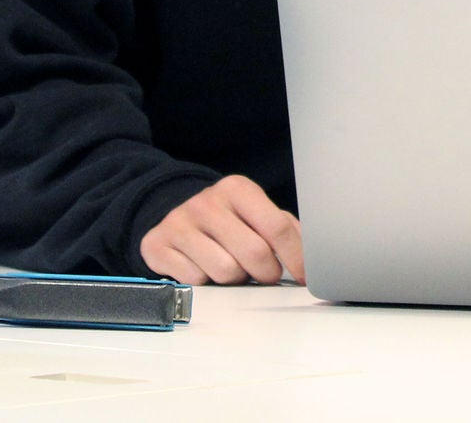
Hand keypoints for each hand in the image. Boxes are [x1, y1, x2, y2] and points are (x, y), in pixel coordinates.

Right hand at [140, 175, 304, 284]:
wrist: (174, 214)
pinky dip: (205, 282)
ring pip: (225, 272)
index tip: (304, 276)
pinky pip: (195, 281)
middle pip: (254, 254)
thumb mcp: (256, 213)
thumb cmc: (226, 219)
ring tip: (232, 266)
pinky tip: (204, 267)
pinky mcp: (158, 246)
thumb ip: (285, 229)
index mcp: (237, 189)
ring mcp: (179, 223)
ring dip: (235, 279)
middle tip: (265, 274)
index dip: (296, 257)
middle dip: (266, 273)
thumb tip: (312, 256)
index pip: (277, 227)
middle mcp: (207, 202)